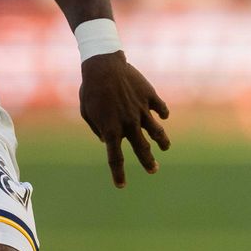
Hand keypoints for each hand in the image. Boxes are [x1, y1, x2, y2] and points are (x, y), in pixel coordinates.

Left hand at [79, 51, 170, 187]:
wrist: (103, 65)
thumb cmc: (90, 88)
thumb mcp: (86, 111)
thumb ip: (96, 127)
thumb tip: (105, 140)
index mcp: (110, 129)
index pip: (115, 158)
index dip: (118, 173)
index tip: (121, 185)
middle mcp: (128, 123)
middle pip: (142, 149)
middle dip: (149, 162)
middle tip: (153, 170)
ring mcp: (141, 110)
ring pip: (158, 132)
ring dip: (163, 142)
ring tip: (164, 147)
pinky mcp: (150, 97)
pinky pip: (162, 108)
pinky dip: (163, 113)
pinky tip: (163, 115)